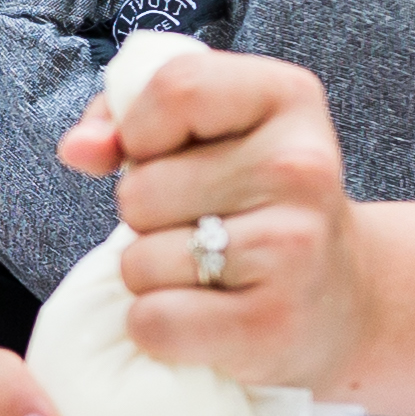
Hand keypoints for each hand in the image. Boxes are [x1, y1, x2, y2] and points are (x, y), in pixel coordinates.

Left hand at [63, 43, 373, 391]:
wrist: (338, 297)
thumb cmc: (249, 203)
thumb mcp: (204, 135)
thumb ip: (124, 122)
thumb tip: (76, 148)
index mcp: (287, 97)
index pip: (172, 88)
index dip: (138, 130)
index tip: (158, 155)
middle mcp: (301, 166)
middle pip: (140, 189)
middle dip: (144, 215)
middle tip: (199, 224)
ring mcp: (294, 246)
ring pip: (138, 260)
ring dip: (150, 274)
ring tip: (206, 270)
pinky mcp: (273, 323)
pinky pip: (153, 321)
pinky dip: (157, 328)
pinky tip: (205, 316)